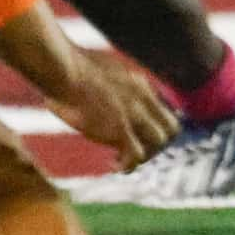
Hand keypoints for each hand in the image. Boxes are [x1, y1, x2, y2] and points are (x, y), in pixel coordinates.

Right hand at [46, 50, 179, 170]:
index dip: (156, 128)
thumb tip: (100, 90)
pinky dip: (127, 165)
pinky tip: (114, 166)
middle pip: (171, 129)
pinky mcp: (119, 129)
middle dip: (157, 144)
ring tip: (122, 160)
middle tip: (135, 151)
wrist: (63, 68)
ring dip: (143, 155)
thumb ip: (112, 83)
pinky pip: (136, 155)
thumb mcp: (100, 70)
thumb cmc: (70, 68)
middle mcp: (143, 99)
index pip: (165, 111)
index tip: (139, 136)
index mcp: (139, 84)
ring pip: (158, 143)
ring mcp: (133, 114)